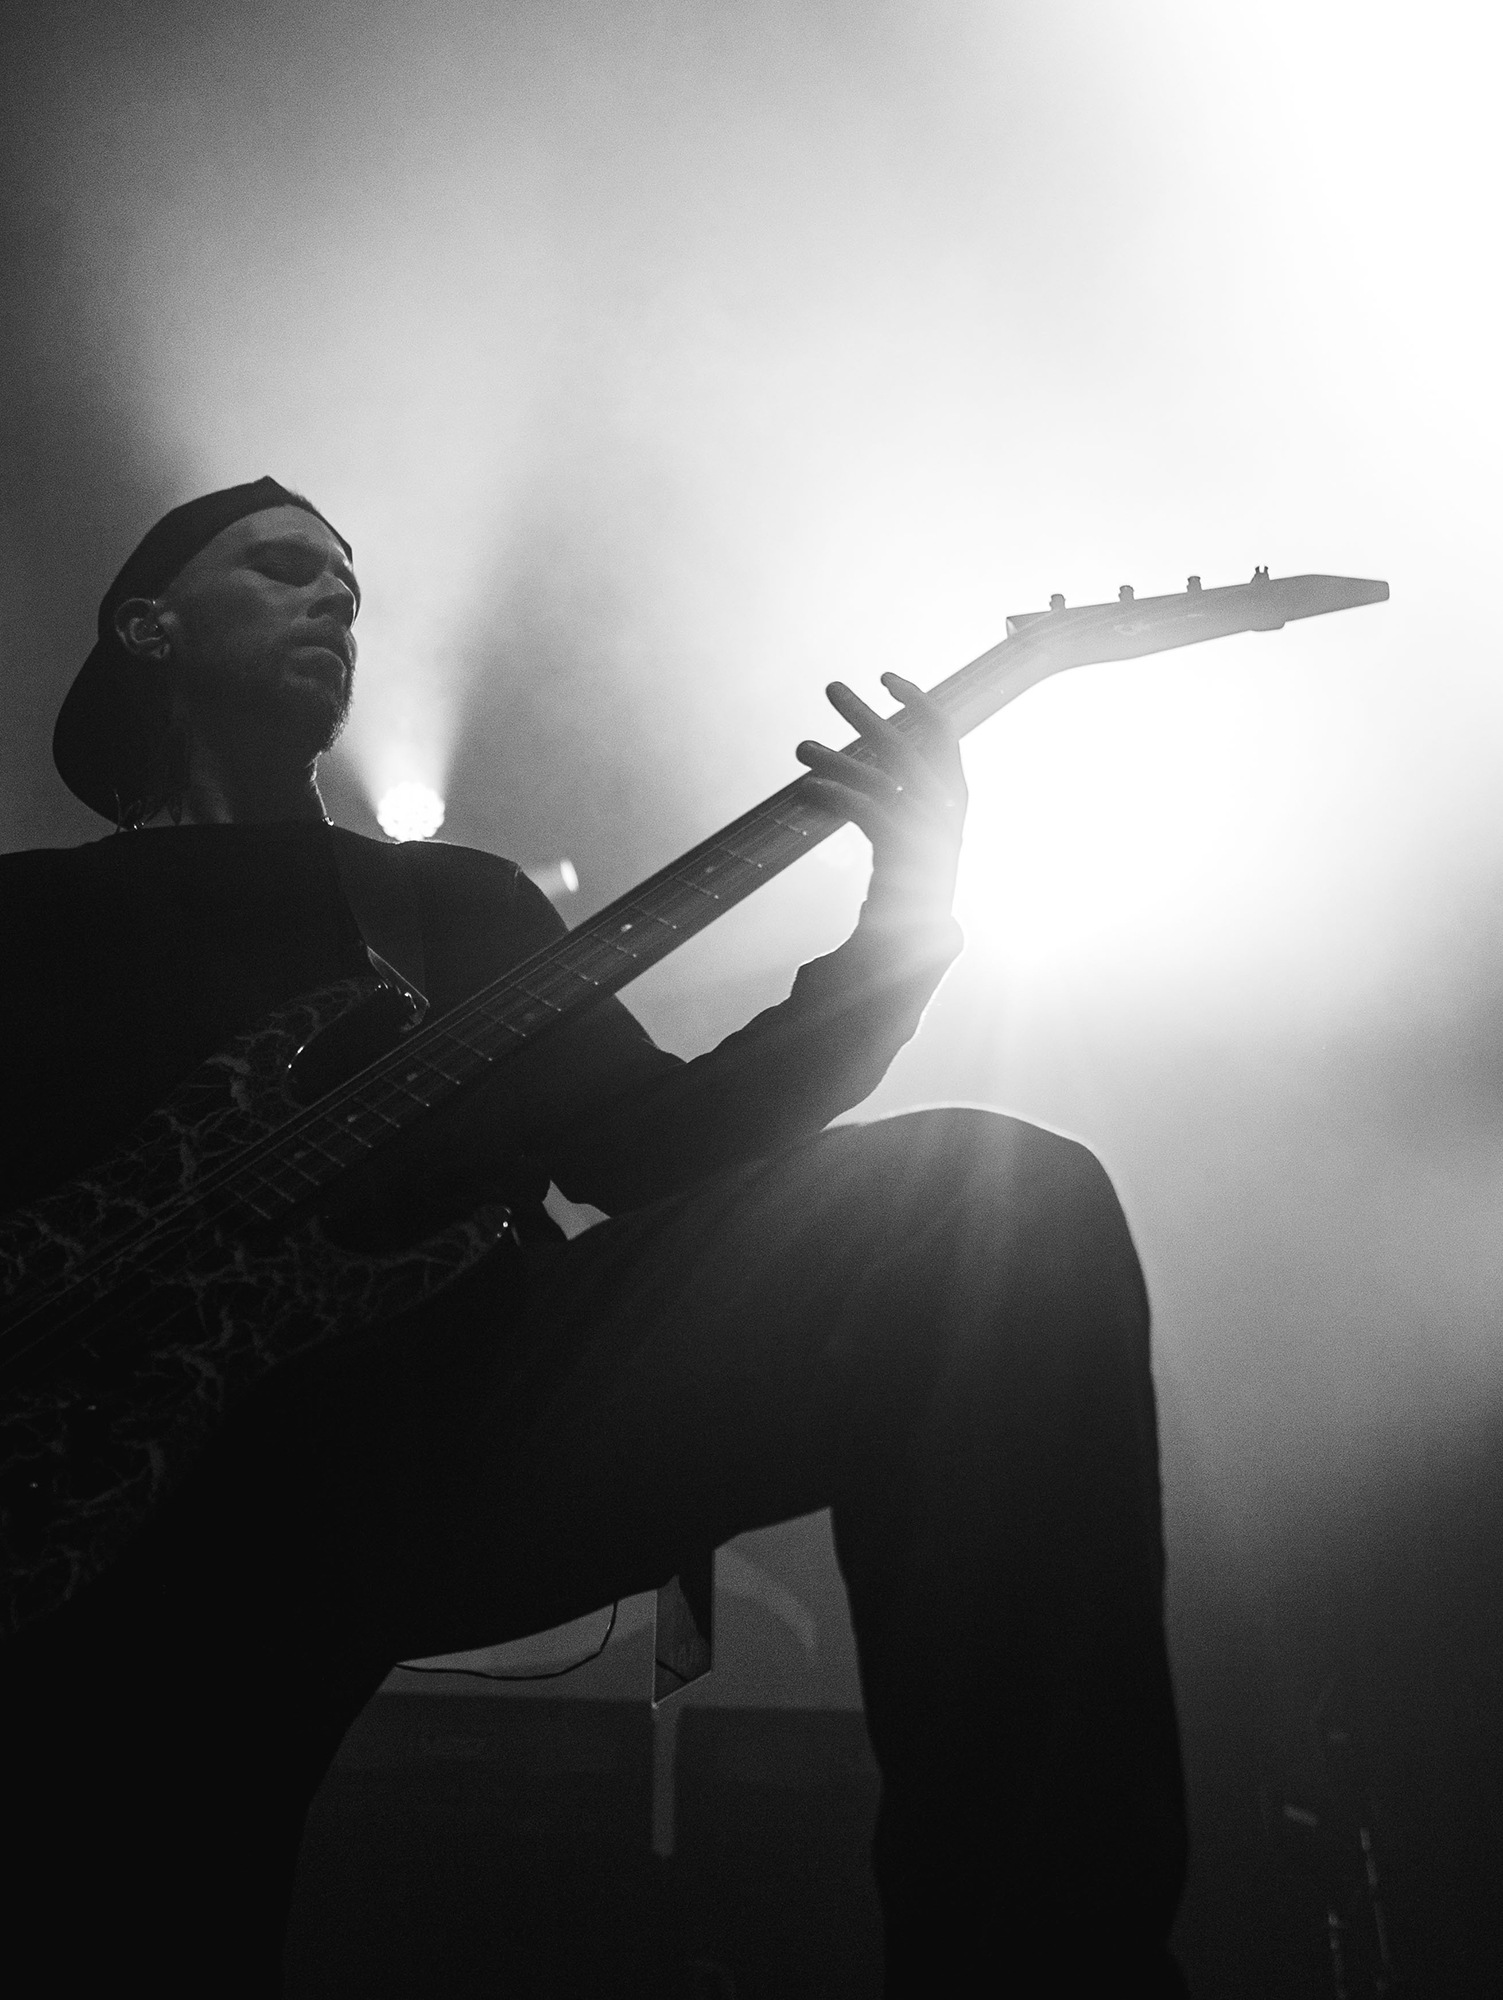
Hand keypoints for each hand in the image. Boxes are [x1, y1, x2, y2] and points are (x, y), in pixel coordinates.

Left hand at [795, 673, 966, 920]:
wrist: (912, 947)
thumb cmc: (906, 888)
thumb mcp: (910, 832)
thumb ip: (900, 795)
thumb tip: (873, 762)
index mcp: (954, 798)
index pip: (944, 734)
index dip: (918, 701)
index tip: (888, 678)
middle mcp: (946, 811)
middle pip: (905, 746)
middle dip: (866, 713)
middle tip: (830, 687)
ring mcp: (927, 832)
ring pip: (879, 777)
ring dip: (836, 757)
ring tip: (800, 747)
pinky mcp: (903, 854)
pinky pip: (866, 809)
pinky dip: (834, 792)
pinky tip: (806, 788)